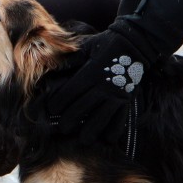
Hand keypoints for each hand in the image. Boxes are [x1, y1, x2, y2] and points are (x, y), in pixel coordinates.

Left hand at [26, 26, 149, 145]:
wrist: (135, 43)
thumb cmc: (104, 44)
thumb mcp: (85, 46)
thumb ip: (69, 59)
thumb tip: (47, 63)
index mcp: (89, 73)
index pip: (68, 93)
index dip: (57, 103)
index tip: (52, 109)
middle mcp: (102, 87)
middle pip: (81, 109)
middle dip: (69, 121)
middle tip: (63, 128)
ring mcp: (116, 95)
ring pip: (101, 118)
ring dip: (91, 131)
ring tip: (84, 140)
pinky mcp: (127, 99)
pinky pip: (121, 119)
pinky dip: (115, 131)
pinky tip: (108, 139)